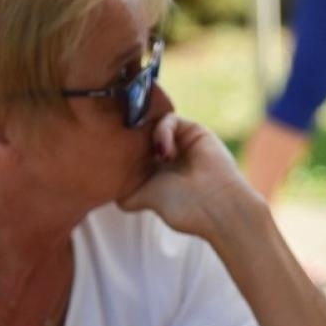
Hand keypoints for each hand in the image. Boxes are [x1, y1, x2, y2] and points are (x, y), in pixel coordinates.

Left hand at [119, 113, 265, 240]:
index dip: (120, 153)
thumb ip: (126, 193)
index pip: (131, 155)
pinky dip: (161, 131)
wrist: (215, 205)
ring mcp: (180, 143)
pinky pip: (169, 118)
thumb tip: (110, 190)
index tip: (112, 159)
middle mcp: (167, 157)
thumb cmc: (182, 207)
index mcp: (156, 173)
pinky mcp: (193, 131)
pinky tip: (165, 152)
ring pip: (151, 126)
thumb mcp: (145, 199)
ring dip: (147, 139)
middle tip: (122, 149)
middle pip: (139, 137)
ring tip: (156, 159)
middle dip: (129, 141)